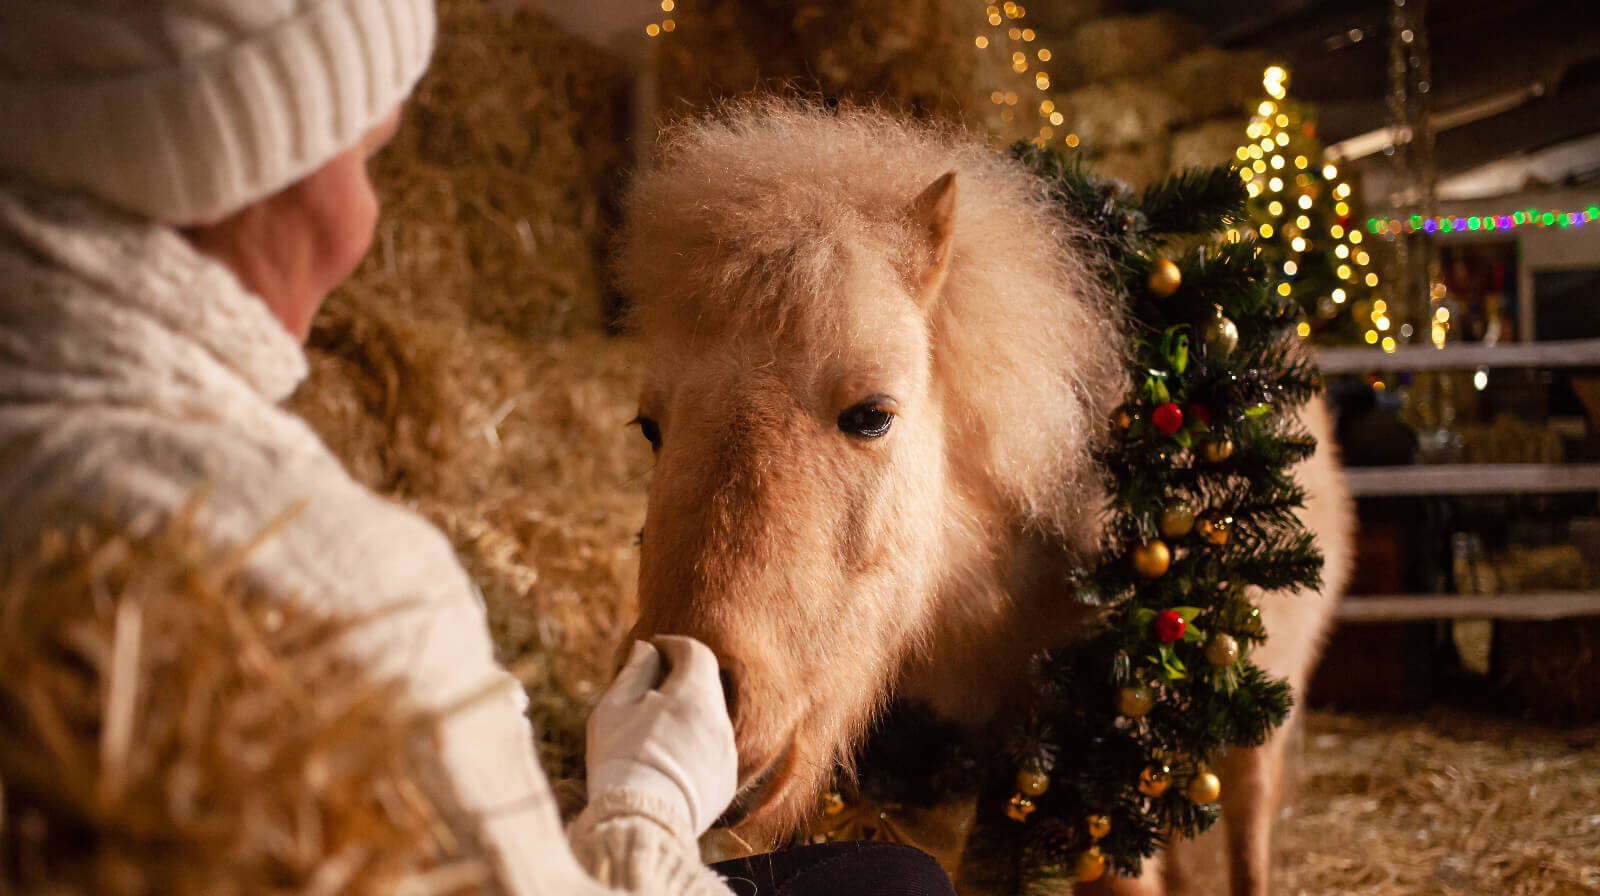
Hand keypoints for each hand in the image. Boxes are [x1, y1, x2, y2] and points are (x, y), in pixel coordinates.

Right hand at [585, 636, 737, 835]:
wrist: (641, 824)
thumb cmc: (620, 761)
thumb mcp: (614, 708)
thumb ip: (634, 671)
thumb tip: (646, 649)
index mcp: (695, 696)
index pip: (696, 652)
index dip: (673, 646)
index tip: (653, 652)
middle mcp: (721, 721)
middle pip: (706, 685)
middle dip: (680, 680)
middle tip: (647, 691)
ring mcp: (728, 754)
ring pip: (710, 719)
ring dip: (687, 715)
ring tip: (651, 733)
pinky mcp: (727, 782)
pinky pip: (713, 751)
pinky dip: (694, 747)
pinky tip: (665, 763)